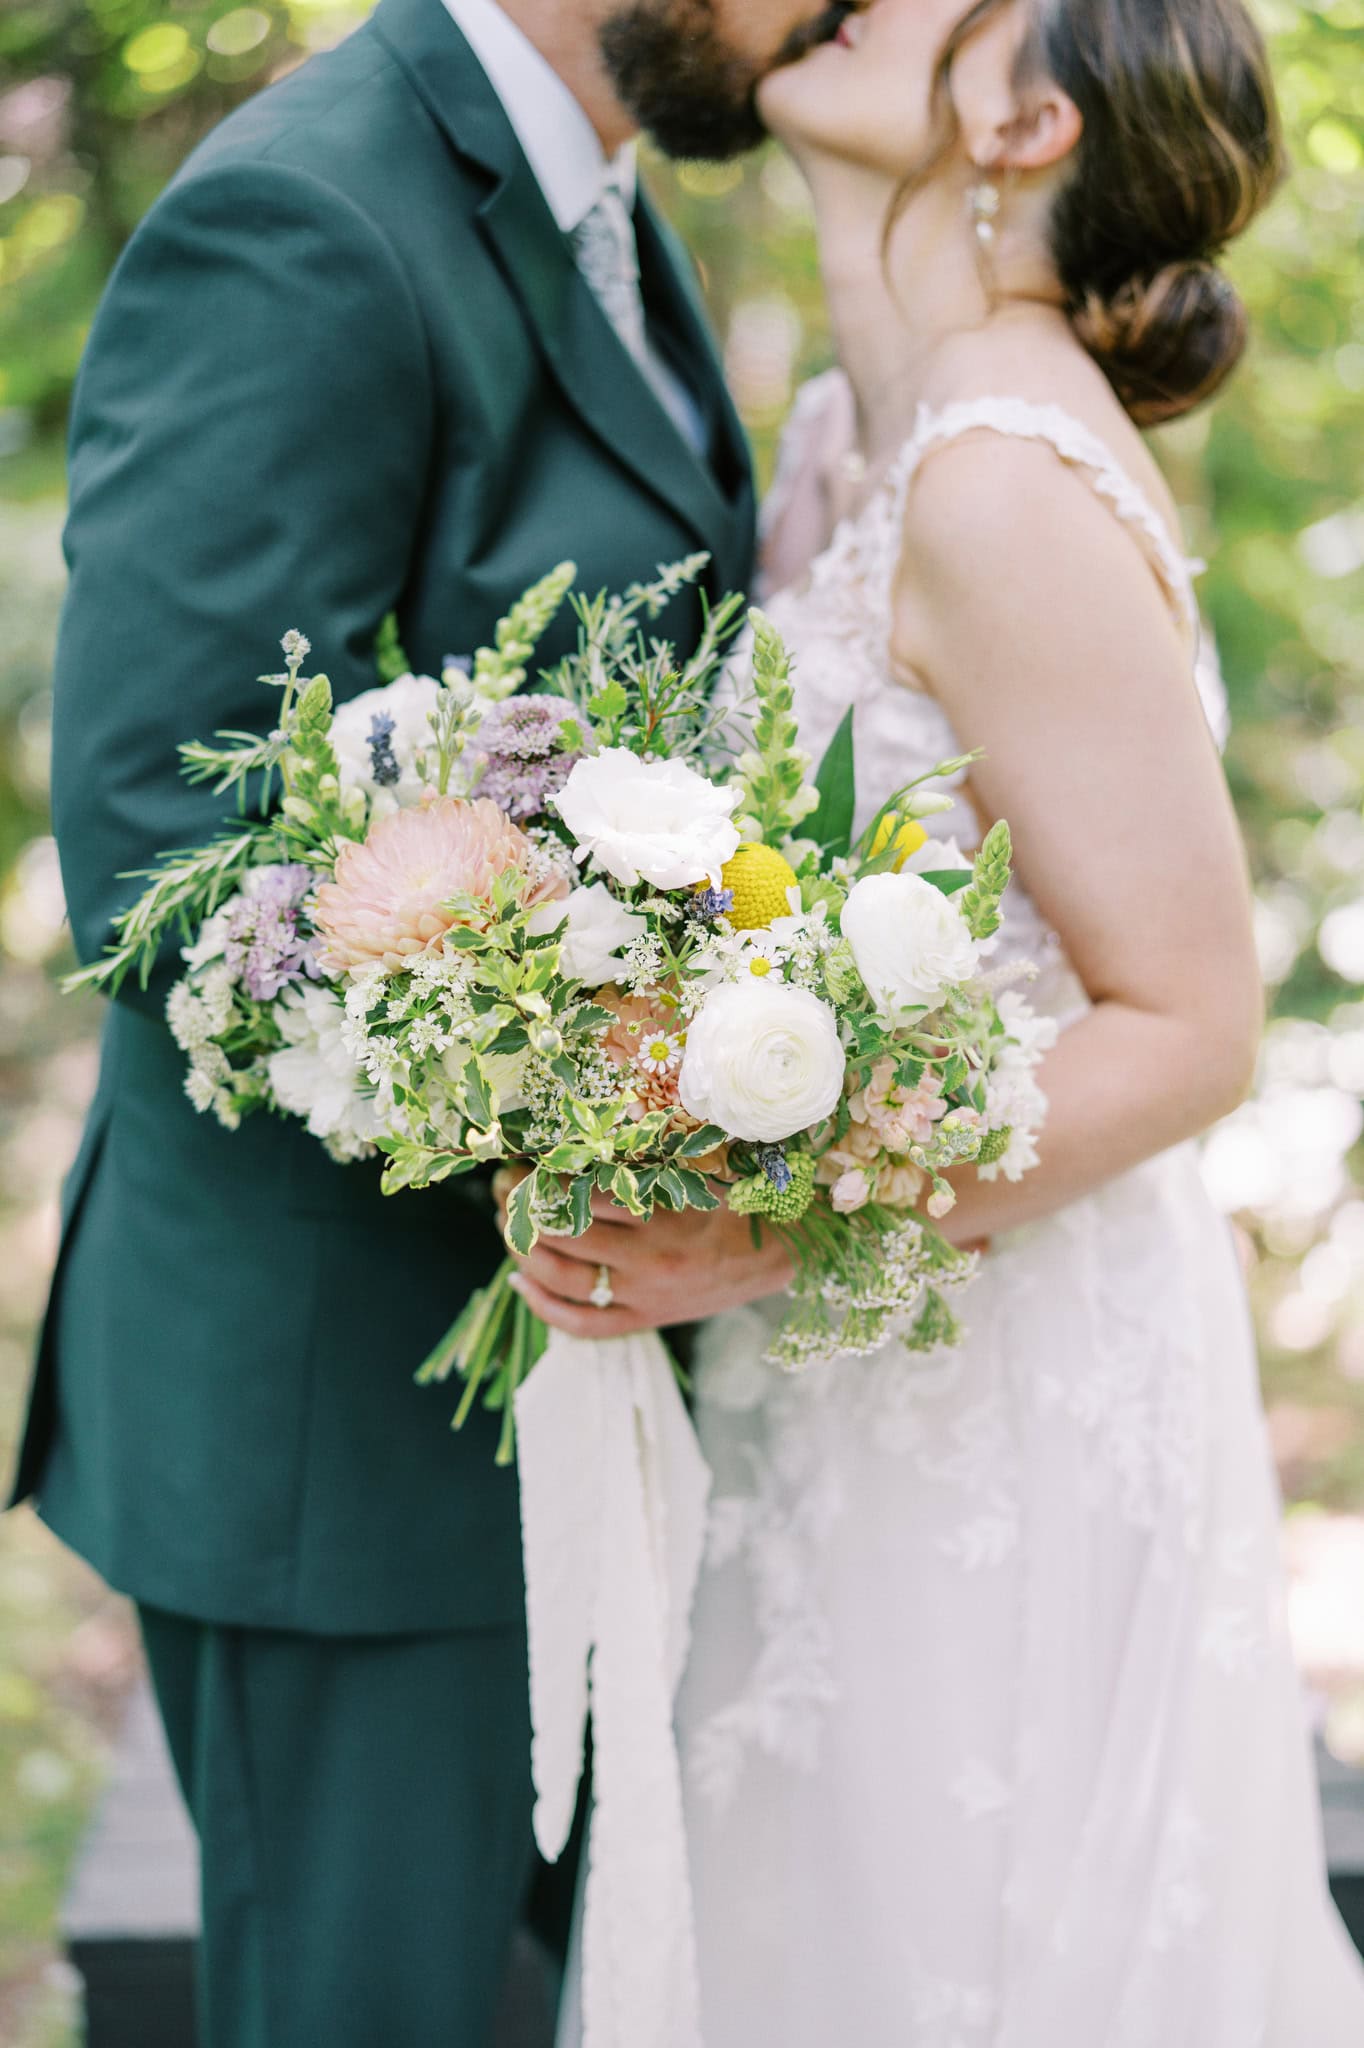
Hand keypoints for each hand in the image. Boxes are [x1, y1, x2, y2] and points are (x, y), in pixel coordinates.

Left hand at [495, 1168, 793, 1338]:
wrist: (774, 1253)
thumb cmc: (730, 1201)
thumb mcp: (692, 1172)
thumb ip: (640, 1164)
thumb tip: (574, 1148)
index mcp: (663, 1213)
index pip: (583, 1193)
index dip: (541, 1177)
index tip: (522, 1163)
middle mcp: (649, 1258)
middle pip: (563, 1234)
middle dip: (520, 1209)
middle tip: (502, 1189)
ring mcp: (643, 1295)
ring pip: (563, 1277)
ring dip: (523, 1250)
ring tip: (506, 1227)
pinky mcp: (642, 1321)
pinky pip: (580, 1323)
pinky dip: (542, 1305)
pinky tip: (518, 1283)